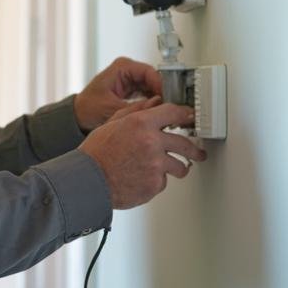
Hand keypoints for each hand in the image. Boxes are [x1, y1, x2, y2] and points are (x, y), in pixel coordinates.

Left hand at [73, 57, 162, 132]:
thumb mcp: (113, 108)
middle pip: (155, 80)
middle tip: (171, 109)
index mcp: (122, 67)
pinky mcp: (132, 90)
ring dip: (160, 100)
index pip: (151, 73)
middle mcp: (128, 71)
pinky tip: (158, 114)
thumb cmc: (87, 108)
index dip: (162, 87)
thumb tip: (157, 108)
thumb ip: (137, 108)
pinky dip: (154, 104)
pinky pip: (149, 95)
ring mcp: (130, 80)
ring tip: (166, 113)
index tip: (169, 100)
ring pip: (154, 88)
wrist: (77, 118)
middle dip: (163, 95)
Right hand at [78, 98, 205, 209]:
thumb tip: (154, 102)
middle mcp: (152, 143)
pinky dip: (156, 181)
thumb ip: (137, 110)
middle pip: (185, 144)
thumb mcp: (113, 123)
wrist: (89, 181)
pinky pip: (163, 182)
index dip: (186, 114)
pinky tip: (143, 178)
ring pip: (180, 167)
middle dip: (195, 149)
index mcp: (141, 123)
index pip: (174, 113)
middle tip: (199, 153)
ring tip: (173, 169)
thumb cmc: (96, 153)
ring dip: (178, 168)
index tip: (190, 117)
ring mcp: (155, 165)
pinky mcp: (154, 185)